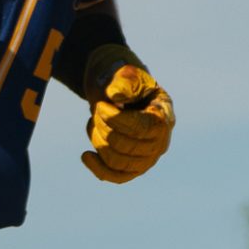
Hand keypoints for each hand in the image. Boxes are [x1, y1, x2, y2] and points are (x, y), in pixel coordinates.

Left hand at [80, 46, 172, 182]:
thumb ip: (124, 80)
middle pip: (127, 146)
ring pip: (118, 161)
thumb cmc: (121, 79)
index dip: (116, 120)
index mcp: (163, 114)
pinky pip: (117, 176)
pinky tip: (85, 155)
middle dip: (103, 127)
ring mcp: (148, 157)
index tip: (100, 105)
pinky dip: (98, 168)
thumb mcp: (124, 72)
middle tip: (97, 108)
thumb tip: (117, 96)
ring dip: (98, 140)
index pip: (142, 128)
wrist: (115, 88)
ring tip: (94, 121)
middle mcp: (161, 140)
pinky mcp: (133, 168)